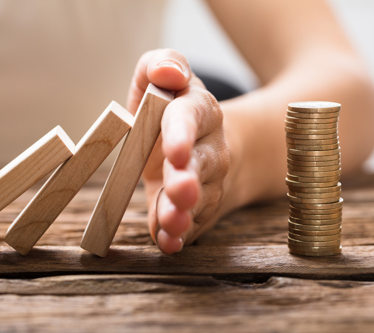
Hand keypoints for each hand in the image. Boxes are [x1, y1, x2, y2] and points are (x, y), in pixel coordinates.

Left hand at [127, 49, 229, 253]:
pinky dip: (178, 235)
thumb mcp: (166, 80)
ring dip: (183, 213)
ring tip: (170, 223)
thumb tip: (167, 73)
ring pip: (201, 199)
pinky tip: (167, 243)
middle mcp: (211, 148)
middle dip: (189, 178)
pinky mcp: (199, 209)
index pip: (191, 117)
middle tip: (180, 191)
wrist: (207, 146)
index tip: (174, 151)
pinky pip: (193, 224)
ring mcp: (209, 182)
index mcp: (200, 111)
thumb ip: (162, 64)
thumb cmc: (175, 112)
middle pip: (203, 164)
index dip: (182, 134)